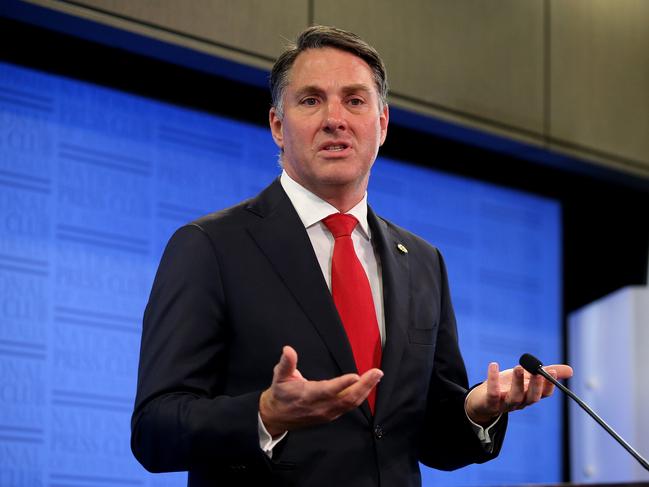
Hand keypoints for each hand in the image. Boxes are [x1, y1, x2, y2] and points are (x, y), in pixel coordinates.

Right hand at [259, 345, 382, 436]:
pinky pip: (349, 407)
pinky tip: (367, 387)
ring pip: (350, 404)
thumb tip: (288, 350)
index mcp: (307, 396)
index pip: (328, 391)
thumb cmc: (280, 395)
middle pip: (346, 398)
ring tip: (376, 377)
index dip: (342, 384)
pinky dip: (360, 397)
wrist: (277, 417)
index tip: (355, 375)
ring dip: (365, 390)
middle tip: (377, 373)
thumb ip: (286, 363)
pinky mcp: (331, 415)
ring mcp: (327, 413)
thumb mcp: (279, 377)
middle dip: (364, 386)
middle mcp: (320, 407)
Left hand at [465, 362, 572, 425]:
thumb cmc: (507, 387)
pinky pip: (492, 393)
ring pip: (514, 397)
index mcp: (530, 396)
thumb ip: (545, 373)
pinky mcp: (489, 403)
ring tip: (518, 368)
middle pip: (532, 398)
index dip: (549, 384)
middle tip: (538, 372)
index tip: (551, 370)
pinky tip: (493, 365)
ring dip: (517, 383)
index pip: (544, 394)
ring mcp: (504, 404)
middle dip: (536, 385)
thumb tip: (571, 370)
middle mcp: (520, 402)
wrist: (482, 401)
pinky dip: (492, 379)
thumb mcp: (526, 378)